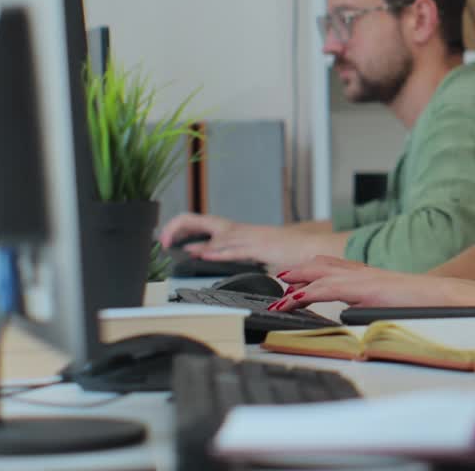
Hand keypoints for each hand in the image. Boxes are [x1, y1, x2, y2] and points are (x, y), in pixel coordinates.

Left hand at [158, 213, 340, 267]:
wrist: (313, 249)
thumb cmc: (287, 251)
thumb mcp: (252, 250)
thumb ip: (229, 250)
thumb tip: (204, 252)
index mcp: (237, 231)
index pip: (202, 223)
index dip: (182, 227)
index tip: (168, 240)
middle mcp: (239, 230)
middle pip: (202, 221)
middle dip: (179, 226)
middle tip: (162, 238)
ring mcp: (249, 237)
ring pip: (215, 234)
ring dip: (192, 238)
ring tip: (171, 243)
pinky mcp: (259, 247)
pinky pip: (235, 249)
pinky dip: (218, 251)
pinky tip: (203, 254)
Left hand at [270, 256, 470, 310]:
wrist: (447, 296)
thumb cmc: (426, 303)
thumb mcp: (393, 304)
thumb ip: (374, 305)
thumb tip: (359, 316)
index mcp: (372, 275)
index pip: (336, 267)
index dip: (313, 270)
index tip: (295, 279)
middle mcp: (365, 272)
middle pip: (322, 264)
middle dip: (298, 271)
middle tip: (279, 280)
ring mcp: (364, 278)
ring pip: (319, 274)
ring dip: (296, 284)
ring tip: (278, 298)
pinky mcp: (365, 288)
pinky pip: (327, 288)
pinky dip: (305, 294)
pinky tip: (293, 302)